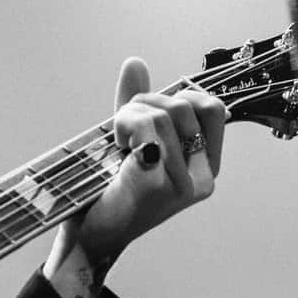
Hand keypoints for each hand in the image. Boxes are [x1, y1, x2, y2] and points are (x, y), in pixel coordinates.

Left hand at [50, 56, 225, 272]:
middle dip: (147, 102)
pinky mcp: (161, 186)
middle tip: (122, 127)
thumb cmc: (106, 190)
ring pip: (166, 114)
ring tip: (116, 141)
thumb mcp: (127, 140)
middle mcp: (203, 176)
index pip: (211, 108)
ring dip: (131, 114)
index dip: (176, 98)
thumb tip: (136, 62)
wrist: (86, 235)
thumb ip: (137, 103)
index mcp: (204, 165)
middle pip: (188, 105)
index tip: (145, 117)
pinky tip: (116, 147)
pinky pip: (150, 130)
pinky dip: (127, 126)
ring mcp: (186, 184)